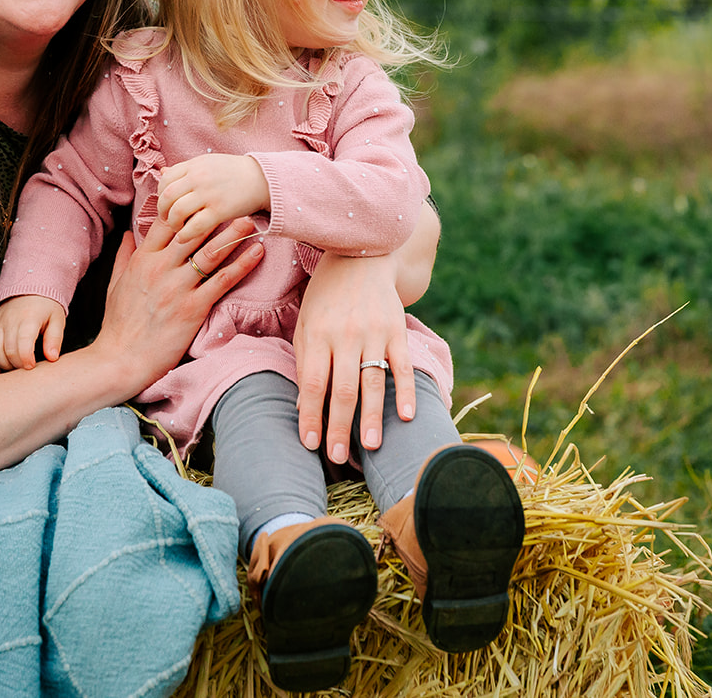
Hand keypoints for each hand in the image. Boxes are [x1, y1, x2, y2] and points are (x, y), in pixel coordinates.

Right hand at [0, 295, 66, 372]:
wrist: (29, 286)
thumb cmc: (46, 306)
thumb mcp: (57, 319)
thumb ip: (55, 339)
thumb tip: (52, 358)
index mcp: (29, 318)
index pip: (23, 343)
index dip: (26, 359)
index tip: (32, 366)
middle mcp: (10, 321)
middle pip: (8, 350)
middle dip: (17, 365)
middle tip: (26, 371)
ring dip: (3, 365)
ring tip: (14, 371)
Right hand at [89, 211, 264, 393]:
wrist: (121, 359)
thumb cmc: (119, 324)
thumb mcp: (115, 284)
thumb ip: (124, 256)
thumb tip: (128, 233)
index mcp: (143, 259)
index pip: (167, 222)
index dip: (187, 206)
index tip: (205, 195)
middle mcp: (161, 268)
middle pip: (193, 231)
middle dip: (215, 214)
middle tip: (237, 200)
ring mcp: (177, 287)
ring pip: (211, 252)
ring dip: (233, 234)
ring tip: (251, 220)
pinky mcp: (193, 308)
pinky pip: (223, 281)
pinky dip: (243, 264)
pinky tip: (258, 252)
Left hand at [157, 154, 268, 238]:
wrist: (264, 178)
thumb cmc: (235, 172)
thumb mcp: (208, 163)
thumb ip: (186, 169)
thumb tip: (162, 172)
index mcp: (195, 165)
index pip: (165, 178)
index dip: (161, 194)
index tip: (166, 203)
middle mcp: (199, 177)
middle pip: (167, 196)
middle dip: (163, 211)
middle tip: (167, 219)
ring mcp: (209, 194)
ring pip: (177, 211)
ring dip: (173, 224)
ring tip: (177, 228)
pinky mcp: (220, 211)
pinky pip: (194, 226)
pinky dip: (184, 234)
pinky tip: (184, 237)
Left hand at [293, 251, 415, 462]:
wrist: (362, 254)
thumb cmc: (326, 295)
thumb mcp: (306, 321)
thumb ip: (305, 360)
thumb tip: (304, 406)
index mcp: (317, 334)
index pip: (312, 384)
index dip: (311, 415)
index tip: (310, 444)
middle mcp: (345, 335)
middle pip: (342, 390)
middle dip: (340, 427)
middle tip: (338, 457)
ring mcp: (374, 332)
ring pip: (373, 382)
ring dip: (372, 417)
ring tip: (372, 447)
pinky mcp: (397, 330)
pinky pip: (402, 365)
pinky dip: (406, 391)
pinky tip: (407, 416)